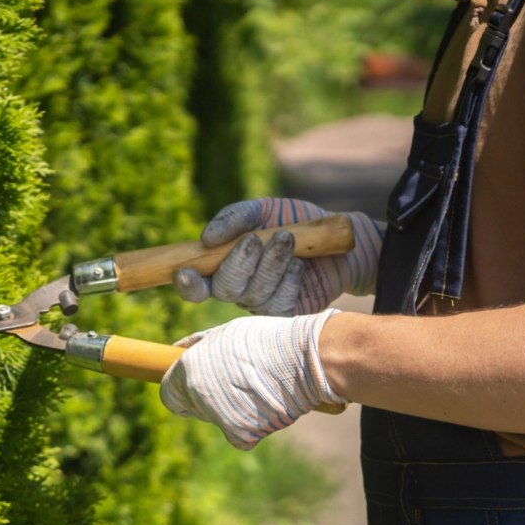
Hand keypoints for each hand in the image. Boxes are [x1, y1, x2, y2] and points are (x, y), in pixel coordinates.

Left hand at [159, 308, 343, 449]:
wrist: (306, 359)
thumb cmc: (266, 340)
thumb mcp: (226, 333)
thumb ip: (198, 345)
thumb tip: (176, 349)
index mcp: (190, 371)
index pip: (169, 395)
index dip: (181, 390)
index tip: (196, 385)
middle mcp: (199, 398)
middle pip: (194, 408)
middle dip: (207, 398)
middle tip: (235, 380)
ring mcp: (220, 419)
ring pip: (219, 420)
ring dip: (232, 409)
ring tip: (257, 386)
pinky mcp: (243, 435)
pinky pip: (241, 435)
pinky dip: (251, 424)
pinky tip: (266, 403)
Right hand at [173, 198, 383, 315]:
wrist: (337, 239)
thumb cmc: (295, 222)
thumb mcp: (264, 210)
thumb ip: (236, 218)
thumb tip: (206, 238)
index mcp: (224, 266)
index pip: (196, 284)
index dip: (188, 283)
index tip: (187, 272)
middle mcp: (239, 290)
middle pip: (224, 289)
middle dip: (238, 263)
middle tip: (255, 238)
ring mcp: (262, 304)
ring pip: (254, 294)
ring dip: (270, 264)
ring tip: (288, 239)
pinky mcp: (287, 314)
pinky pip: (280, 304)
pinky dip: (289, 280)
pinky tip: (299, 265)